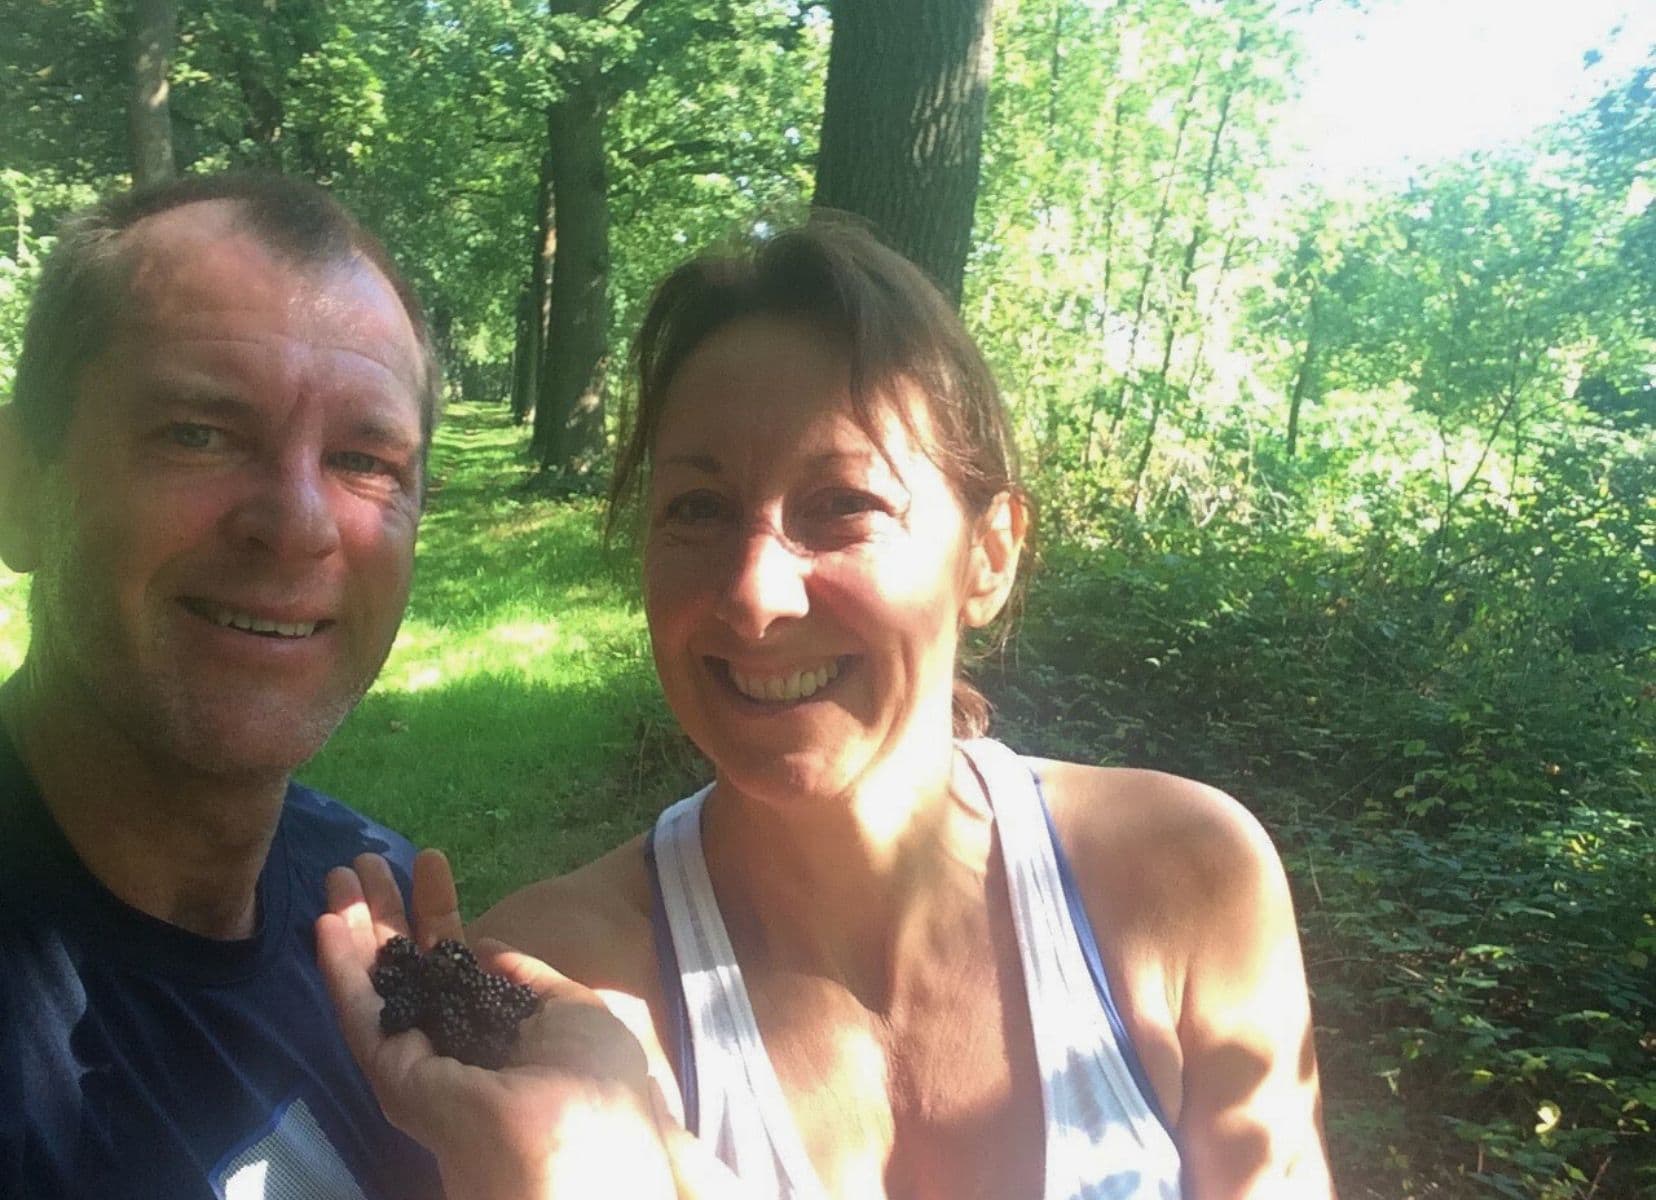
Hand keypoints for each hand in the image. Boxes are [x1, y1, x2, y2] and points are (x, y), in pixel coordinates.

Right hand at [316, 850, 677, 1199]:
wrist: (589, 1141)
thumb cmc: (599, 1084)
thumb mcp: (574, 1012)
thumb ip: (527, 979)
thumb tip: (485, 948)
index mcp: (492, 1032)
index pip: (453, 963)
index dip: (437, 910)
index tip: (430, 860)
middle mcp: (451, 1047)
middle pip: (405, 969)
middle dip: (383, 914)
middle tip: (359, 861)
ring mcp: (421, 1065)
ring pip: (375, 987)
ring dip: (352, 931)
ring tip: (336, 875)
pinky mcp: (398, 1079)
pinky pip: (362, 1018)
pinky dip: (342, 969)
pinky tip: (329, 922)